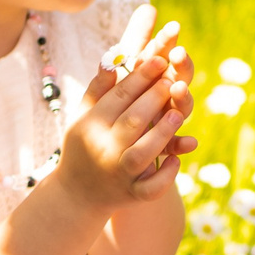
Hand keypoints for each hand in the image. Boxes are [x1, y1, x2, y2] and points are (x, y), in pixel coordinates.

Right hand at [58, 41, 193, 210]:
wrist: (76, 194)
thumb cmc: (82, 145)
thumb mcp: (83, 115)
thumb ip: (98, 88)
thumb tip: (113, 59)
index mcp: (91, 125)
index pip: (120, 96)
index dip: (142, 77)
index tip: (160, 59)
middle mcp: (104, 149)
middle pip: (133, 120)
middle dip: (155, 99)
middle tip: (173, 80)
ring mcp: (119, 174)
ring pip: (143, 153)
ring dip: (163, 132)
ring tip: (178, 113)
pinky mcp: (132, 194)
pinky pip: (151, 188)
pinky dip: (166, 175)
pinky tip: (175, 159)